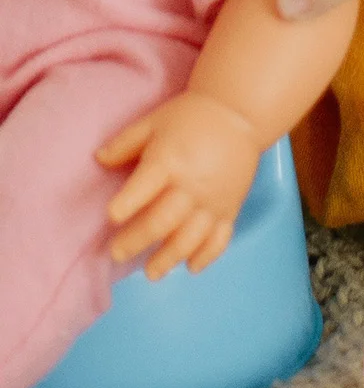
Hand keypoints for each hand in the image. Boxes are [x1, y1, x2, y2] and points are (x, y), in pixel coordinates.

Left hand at [97, 92, 261, 278]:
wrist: (241, 115)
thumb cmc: (191, 118)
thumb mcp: (154, 121)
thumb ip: (124, 143)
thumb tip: (97, 160)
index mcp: (170, 161)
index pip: (145, 187)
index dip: (127, 204)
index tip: (112, 217)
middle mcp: (192, 185)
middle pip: (163, 221)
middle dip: (137, 240)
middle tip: (118, 253)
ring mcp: (214, 200)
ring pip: (191, 237)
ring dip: (169, 258)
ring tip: (151, 272)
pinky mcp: (231, 208)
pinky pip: (220, 238)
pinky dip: (207, 255)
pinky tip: (191, 267)